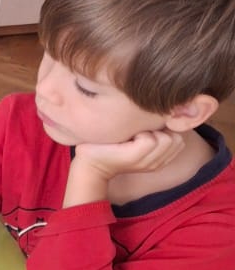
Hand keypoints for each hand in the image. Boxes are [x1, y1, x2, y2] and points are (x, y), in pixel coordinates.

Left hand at [63, 129, 186, 208]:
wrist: (90, 161)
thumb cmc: (112, 144)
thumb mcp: (138, 136)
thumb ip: (155, 128)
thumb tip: (169, 107)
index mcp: (160, 159)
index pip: (180, 139)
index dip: (167, 128)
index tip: (148, 128)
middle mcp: (158, 163)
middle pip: (176, 139)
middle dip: (160, 130)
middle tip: (137, 132)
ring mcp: (148, 162)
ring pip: (165, 139)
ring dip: (149, 131)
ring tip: (132, 136)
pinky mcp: (135, 158)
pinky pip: (150, 140)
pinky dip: (139, 134)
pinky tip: (126, 139)